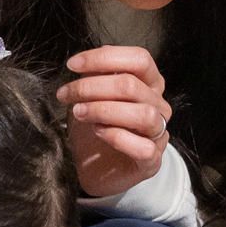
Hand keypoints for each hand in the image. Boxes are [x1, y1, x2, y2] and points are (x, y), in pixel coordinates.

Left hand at [58, 45, 170, 199]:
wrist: (96, 168)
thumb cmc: (96, 128)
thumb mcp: (92, 97)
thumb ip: (94, 77)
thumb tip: (84, 62)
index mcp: (150, 84)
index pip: (139, 59)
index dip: (105, 58)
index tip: (73, 65)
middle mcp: (159, 106)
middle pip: (132, 85)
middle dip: (92, 87)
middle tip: (66, 94)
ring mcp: (158, 133)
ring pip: (142, 114)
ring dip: (104, 110)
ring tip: (79, 112)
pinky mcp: (152, 160)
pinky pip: (143, 146)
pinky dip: (116, 136)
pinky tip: (98, 132)